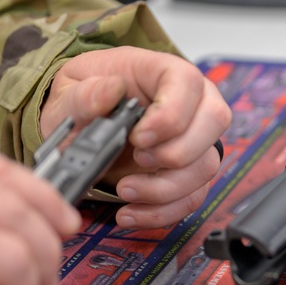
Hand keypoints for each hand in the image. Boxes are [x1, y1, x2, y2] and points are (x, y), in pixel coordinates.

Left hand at [39, 46, 231, 228]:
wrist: (83, 129)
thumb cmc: (85, 101)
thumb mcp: (70, 91)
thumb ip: (85, 94)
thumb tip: (110, 90)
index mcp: (163, 72)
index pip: (188, 82)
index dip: (170, 114)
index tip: (138, 138)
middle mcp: (192, 102)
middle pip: (215, 121)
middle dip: (177, 151)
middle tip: (139, 159)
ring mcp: (196, 139)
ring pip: (205, 166)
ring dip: (166, 187)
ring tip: (125, 190)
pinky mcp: (191, 173)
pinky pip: (192, 196)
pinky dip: (162, 211)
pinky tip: (131, 211)